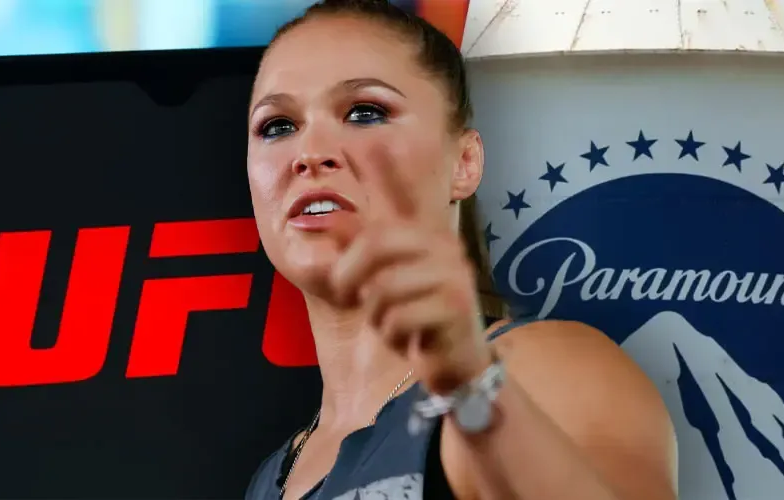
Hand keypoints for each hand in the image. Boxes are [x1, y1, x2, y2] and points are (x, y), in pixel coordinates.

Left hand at [329, 146, 492, 393]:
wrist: (457, 360)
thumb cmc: (416, 314)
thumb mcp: (381, 280)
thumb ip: (358, 248)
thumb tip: (326, 218)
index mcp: (422, 235)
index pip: (404, 193)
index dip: (383, 169)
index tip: (364, 139)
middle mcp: (442, 246)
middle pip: (374, 242)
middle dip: (348, 275)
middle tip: (350, 296)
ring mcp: (452, 275)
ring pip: (382, 289)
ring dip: (376, 316)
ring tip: (393, 323)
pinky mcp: (456, 308)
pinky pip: (399, 319)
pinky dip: (394, 336)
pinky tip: (410, 339)